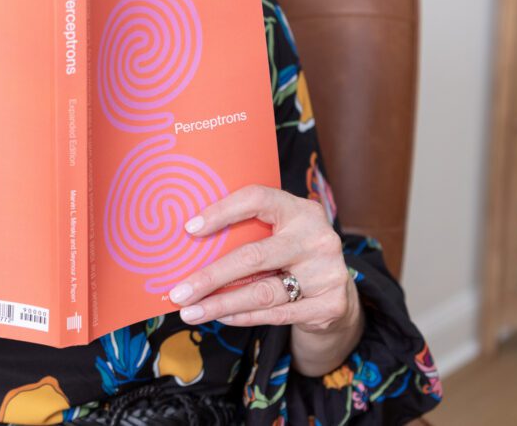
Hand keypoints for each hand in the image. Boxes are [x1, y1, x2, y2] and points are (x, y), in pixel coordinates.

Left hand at [167, 184, 354, 334]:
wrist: (338, 290)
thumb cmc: (292, 253)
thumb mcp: (279, 232)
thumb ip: (249, 231)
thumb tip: (190, 244)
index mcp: (300, 210)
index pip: (257, 199)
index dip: (222, 211)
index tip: (189, 228)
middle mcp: (317, 238)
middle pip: (254, 257)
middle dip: (210, 277)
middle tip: (179, 292)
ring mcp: (327, 272)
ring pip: (262, 292)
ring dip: (220, 304)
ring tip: (190, 311)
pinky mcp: (329, 305)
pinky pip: (275, 314)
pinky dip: (242, 316)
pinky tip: (219, 316)